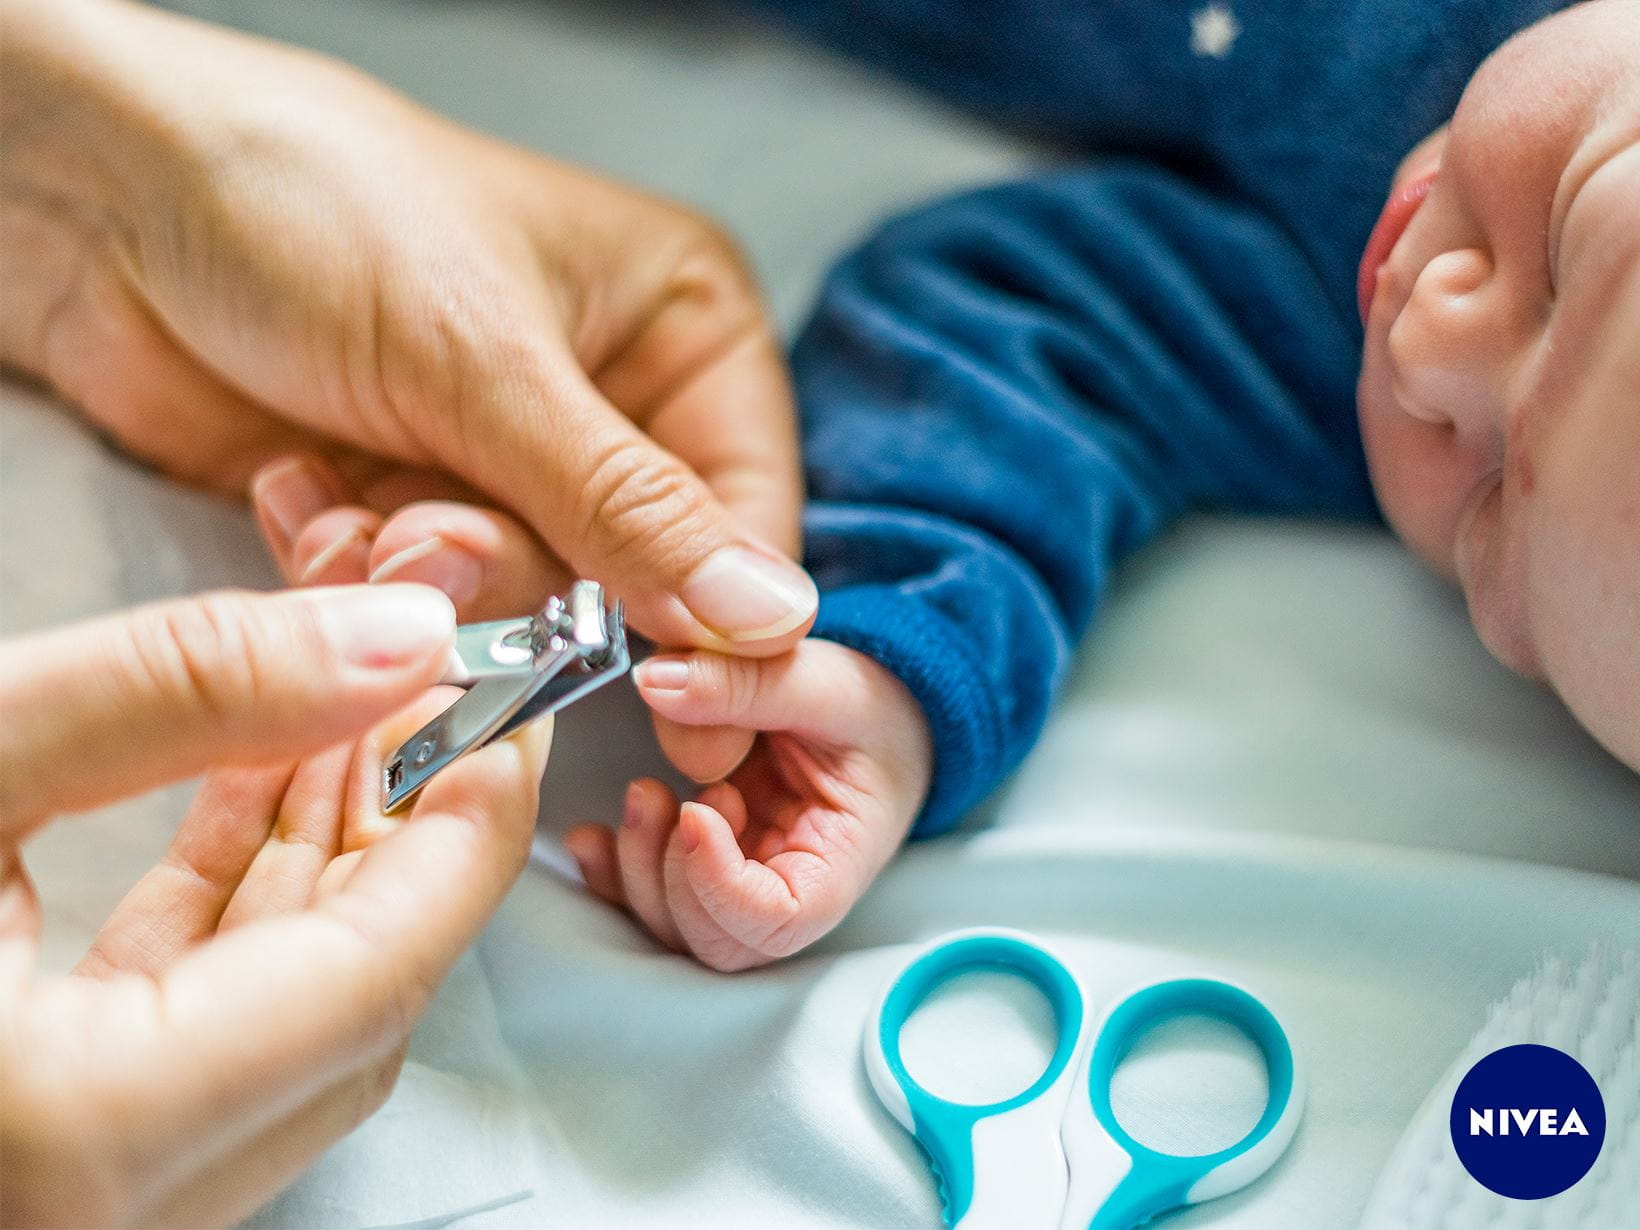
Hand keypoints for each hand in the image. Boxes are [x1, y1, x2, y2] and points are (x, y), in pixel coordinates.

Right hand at [0, 584, 551, 1226]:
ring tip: (355, 714)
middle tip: (446, 697)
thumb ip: (179, 692)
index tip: (520, 718)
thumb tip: (399, 639)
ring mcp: (93, 1181)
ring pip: (284, 1013)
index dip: (472, 833)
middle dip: (409, 831)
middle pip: (353, 999)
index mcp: (93, 1133)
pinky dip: (244, 902)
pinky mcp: (64, 1136)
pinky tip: (258, 787)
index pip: (377, 976)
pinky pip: (200, 1021)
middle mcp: (113, 1198)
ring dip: (329, 855)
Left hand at [2, 0, 811, 651]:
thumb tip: (770, 615)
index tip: (694, 705)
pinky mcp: (410, 494)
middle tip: (441, 550)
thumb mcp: (491, 362)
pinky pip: (425, 592)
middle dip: (523, 574)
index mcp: (677, 324)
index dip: (721, 609)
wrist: (106, 197)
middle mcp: (604, 396)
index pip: (747, 503)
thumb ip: (628, 507)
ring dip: (427, 570)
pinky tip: (303, 490)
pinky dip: (358, 562)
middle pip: (630, 568)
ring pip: (520, 591)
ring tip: (358, 510)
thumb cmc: (322, 206)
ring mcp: (502, 453)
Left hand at [565, 641, 932, 970]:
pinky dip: (609, 872)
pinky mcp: (700, 866)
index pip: (779, 921)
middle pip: (716, 939)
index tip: (698, 812)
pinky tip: (593, 835)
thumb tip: (657, 681)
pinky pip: (643, 896)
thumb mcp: (824, 683)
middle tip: (675, 798)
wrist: (869, 713)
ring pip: (672, 925)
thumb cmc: (867, 711)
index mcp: (837, 861)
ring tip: (646, 794)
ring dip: (638, 868)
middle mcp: (785, 889)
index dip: (722, 885)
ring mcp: (738, 883)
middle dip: (674, 877)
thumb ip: (745, 682)